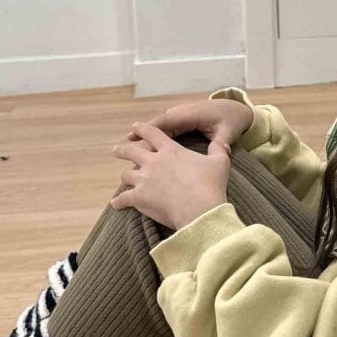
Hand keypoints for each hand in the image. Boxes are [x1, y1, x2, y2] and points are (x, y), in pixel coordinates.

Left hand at [109, 122, 232, 230]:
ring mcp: (144, 179)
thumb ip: (218, 150)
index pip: (152, 133)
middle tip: (116, 150)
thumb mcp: (220, 162)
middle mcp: (153, 162)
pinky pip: (123, 198)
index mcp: (170, 150)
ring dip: (125, 176)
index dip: (142, 129)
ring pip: (126, 175)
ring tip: (123, 178)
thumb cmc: (210, 185)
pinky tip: (115, 204)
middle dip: (122, 150)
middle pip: (131, 151)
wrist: (200, 210)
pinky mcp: (139, 198)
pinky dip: (119, 201)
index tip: (135, 127)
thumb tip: (220, 143)